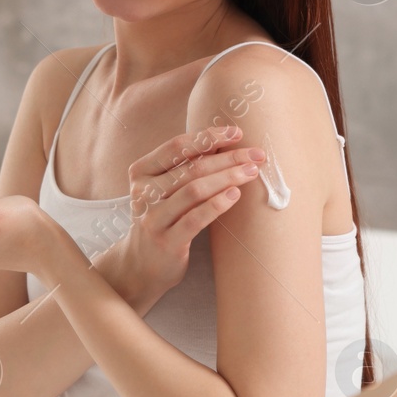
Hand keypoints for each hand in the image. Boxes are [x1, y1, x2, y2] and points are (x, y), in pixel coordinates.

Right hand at [112, 124, 265, 300]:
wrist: (143, 263)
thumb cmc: (162, 218)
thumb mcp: (163, 189)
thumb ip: (184, 167)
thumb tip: (226, 141)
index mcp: (140, 172)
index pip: (177, 146)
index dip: (209, 137)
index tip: (237, 133)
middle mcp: (143, 192)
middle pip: (191, 167)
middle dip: (228, 158)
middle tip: (256, 154)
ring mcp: (153, 218)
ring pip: (194, 190)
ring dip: (228, 177)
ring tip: (251, 172)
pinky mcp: (166, 241)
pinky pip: (196, 218)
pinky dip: (217, 204)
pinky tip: (235, 194)